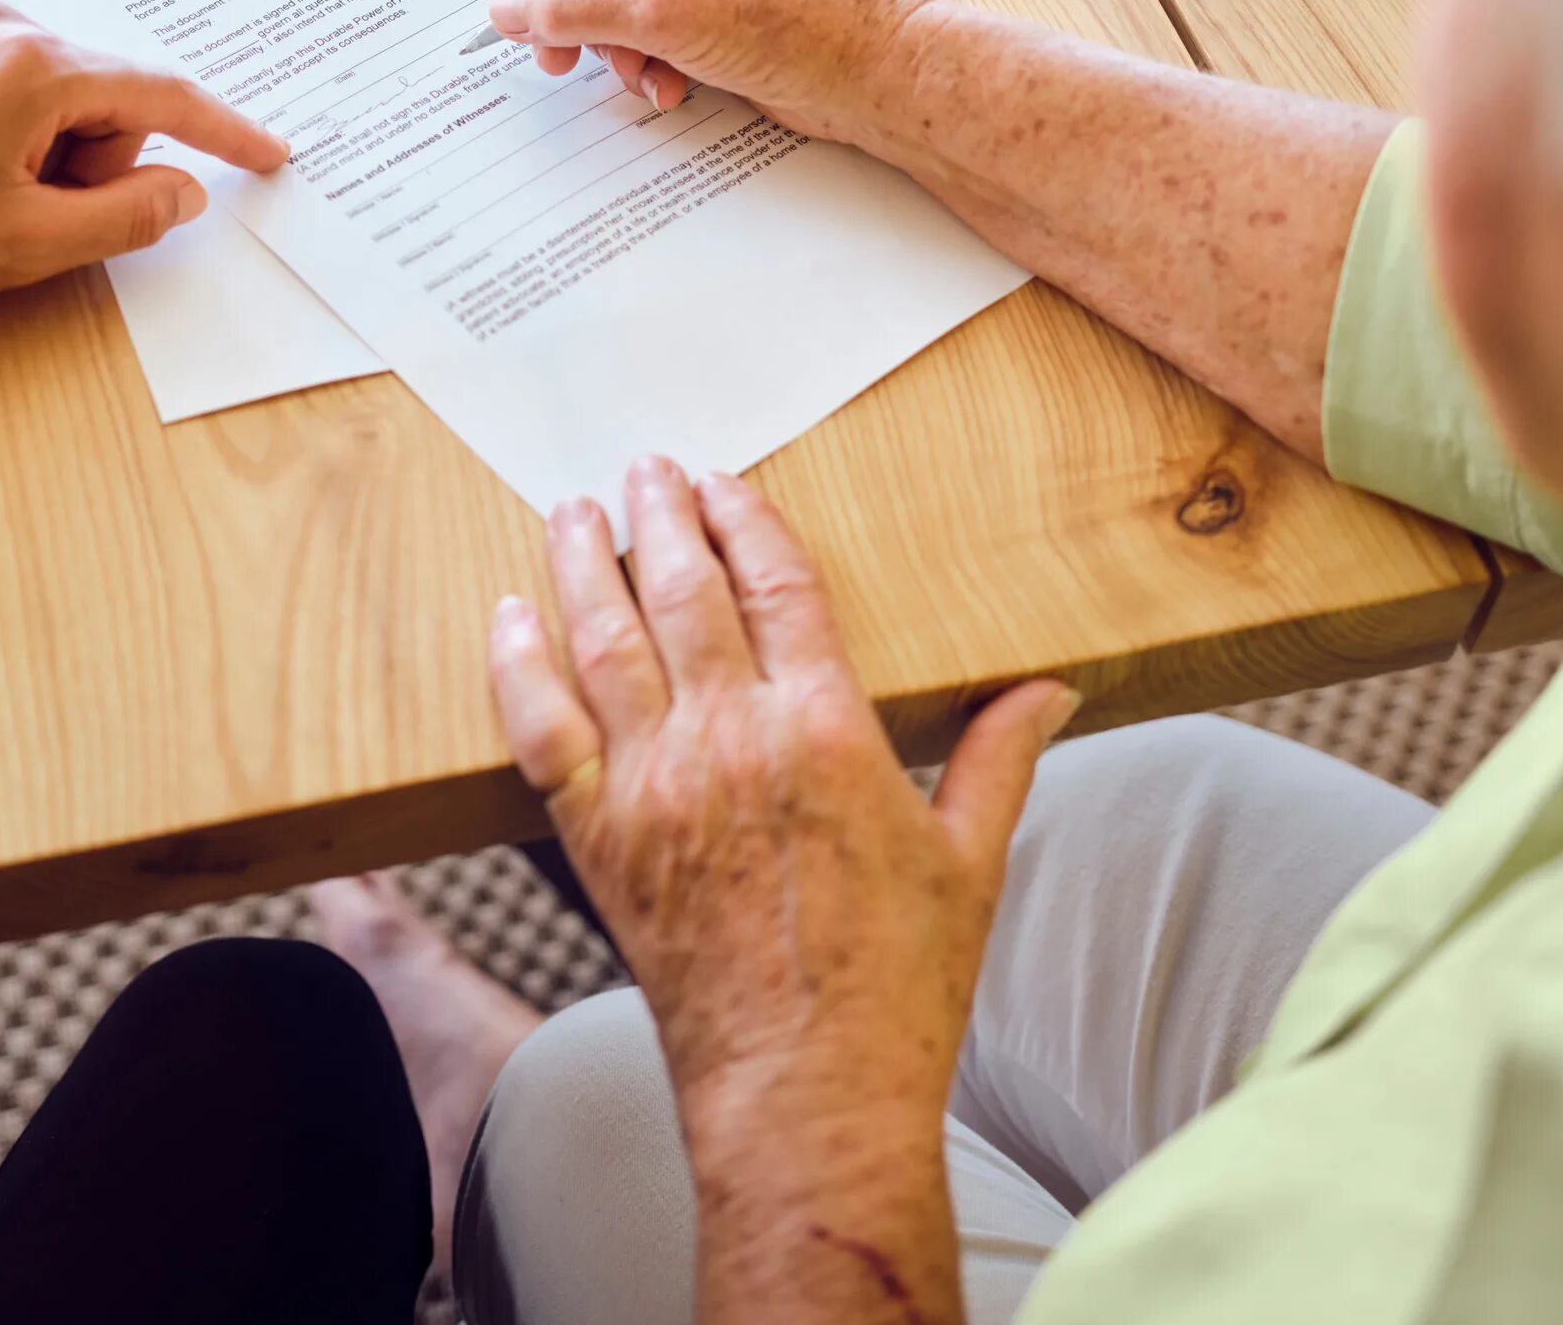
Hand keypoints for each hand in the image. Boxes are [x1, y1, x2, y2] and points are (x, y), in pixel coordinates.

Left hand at [0, 0, 287, 310]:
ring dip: (43, 148)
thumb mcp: (22, 245)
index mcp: (33, 67)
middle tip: (32, 217)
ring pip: (52, 88)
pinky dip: (4, 127)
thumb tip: (183, 191)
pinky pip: (1, 77)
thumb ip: (124, 217)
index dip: (223, 132)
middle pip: (103, 93)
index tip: (269, 155)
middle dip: (93, 160)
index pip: (161, 94)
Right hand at [483, 0, 936, 148]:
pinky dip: (641, 51)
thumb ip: (569, 2)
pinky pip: (641, 12)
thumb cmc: (804, 17)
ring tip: (639, 70)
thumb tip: (508, 8)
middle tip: (557, 48)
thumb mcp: (663, 5)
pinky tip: (667, 81)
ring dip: (608, 35)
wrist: (881, 76)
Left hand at [487, 458, 1078, 1140]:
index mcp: (826, 732)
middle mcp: (731, 741)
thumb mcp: (971, 862)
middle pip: (682, 590)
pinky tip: (511, 614)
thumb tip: (1051, 686)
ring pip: (604, 638)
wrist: (803, 1092)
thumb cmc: (896, 987)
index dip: (745, 519)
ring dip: (584, 562)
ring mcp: (654, 786)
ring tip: (575, 511)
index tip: (723, 482)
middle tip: (644, 470)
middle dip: (660, 516)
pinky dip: (519, 662)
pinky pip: (540, 727)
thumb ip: (999, 757)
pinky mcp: (598, 837)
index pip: (776, 583)